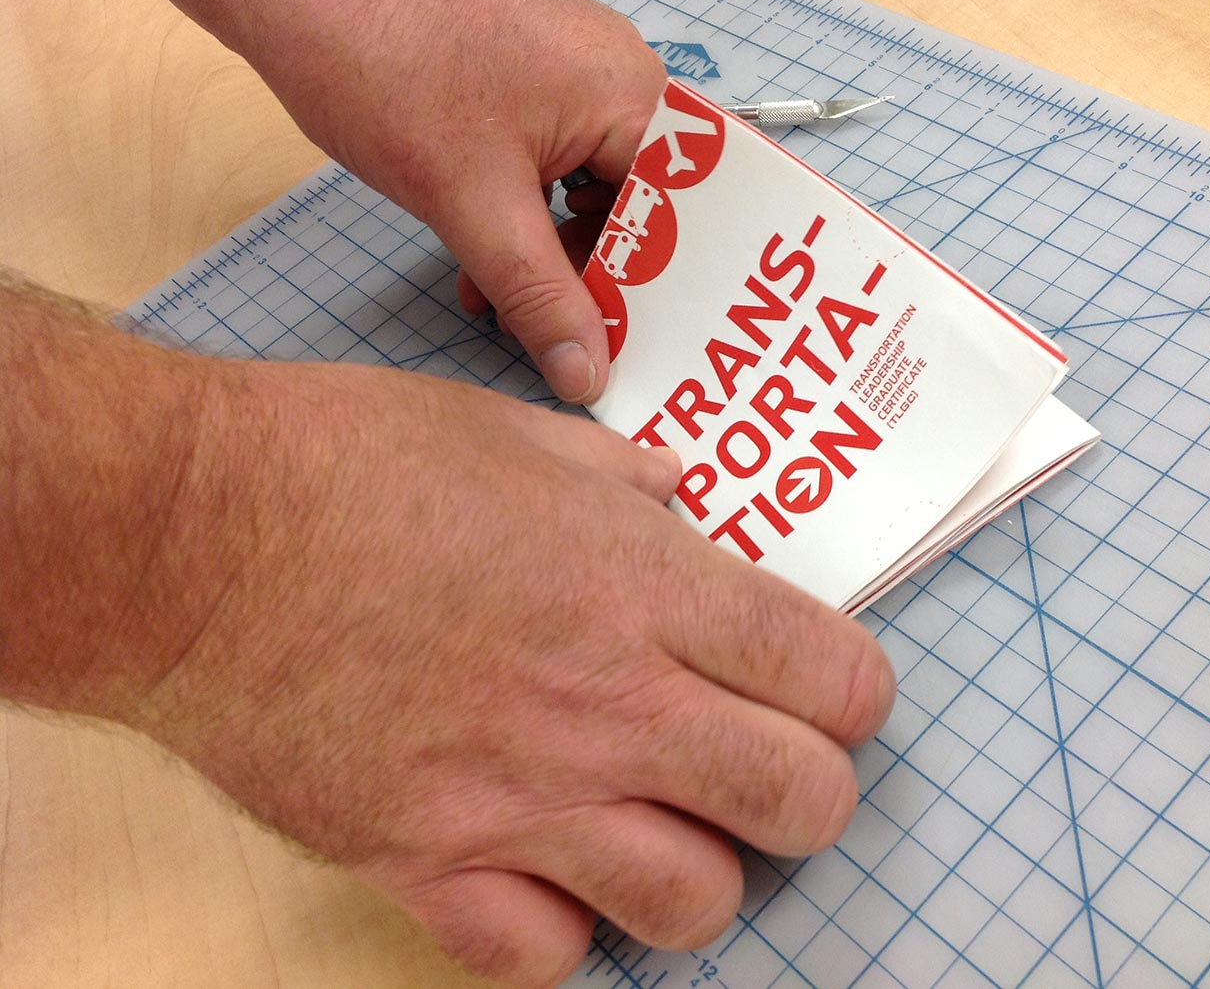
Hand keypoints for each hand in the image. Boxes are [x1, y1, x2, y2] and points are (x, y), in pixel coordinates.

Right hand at [129, 361, 894, 988]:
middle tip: (760, 763)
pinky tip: (540, 871)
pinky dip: (560, 928)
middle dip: (807, 792)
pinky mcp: (424, 861)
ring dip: (697, 869)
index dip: (852, 693)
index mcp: (644, 589)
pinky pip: (543, 958)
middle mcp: (606, 705)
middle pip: (802, 805)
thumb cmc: (353, 461)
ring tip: (654, 825)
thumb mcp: (519, 436)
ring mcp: (518, 798)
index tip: (825, 690)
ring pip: (694, 904)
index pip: (836, 680)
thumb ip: (625, 483)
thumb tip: (680, 505)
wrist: (195, 536)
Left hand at [234, 0, 665, 403]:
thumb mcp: (474, 207)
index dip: (661, 292)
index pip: (681, 217)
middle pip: (640, 209)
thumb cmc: (388, 66)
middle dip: (596, 280)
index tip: (637, 352)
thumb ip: (540, 299)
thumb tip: (587, 375)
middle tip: (565, 347)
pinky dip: (524, 224)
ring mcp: (572, 78)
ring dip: (551, 260)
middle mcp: (618, 80)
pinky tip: (484, 271)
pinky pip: (554, 170)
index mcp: (633, 96)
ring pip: (590, 195)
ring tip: (505, 312)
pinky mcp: (528, 85)